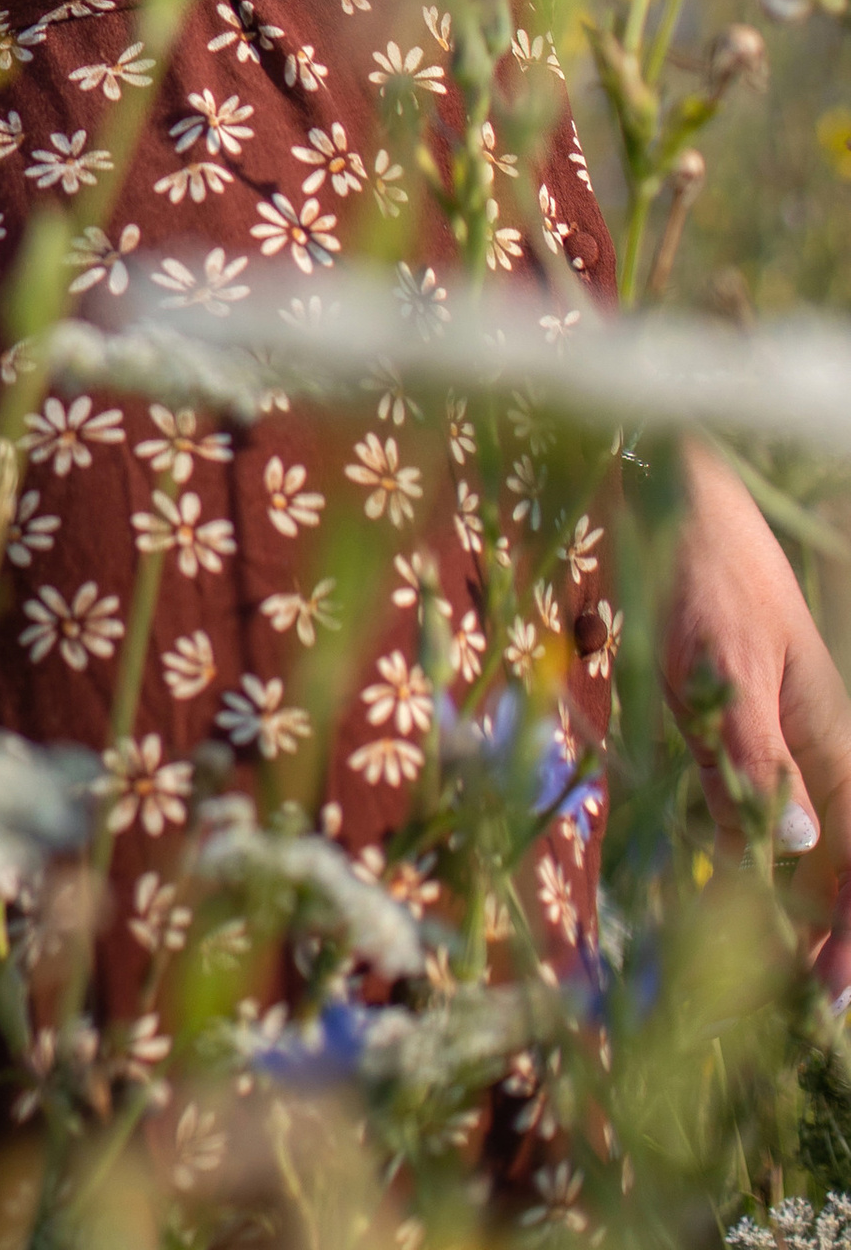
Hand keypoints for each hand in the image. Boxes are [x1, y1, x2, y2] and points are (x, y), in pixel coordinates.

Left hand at [664, 441, 850, 998]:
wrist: (671, 499)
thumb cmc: (703, 571)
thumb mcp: (721, 657)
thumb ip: (752, 745)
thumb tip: (798, 840)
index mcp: (830, 743)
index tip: (830, 996)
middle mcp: (808, 753)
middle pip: (834, 868)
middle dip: (819, 936)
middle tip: (788, 1006)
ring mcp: (769, 745)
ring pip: (789, 849)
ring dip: (776, 908)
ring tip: (742, 974)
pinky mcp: (726, 732)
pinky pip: (742, 811)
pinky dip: (729, 857)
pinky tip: (699, 887)